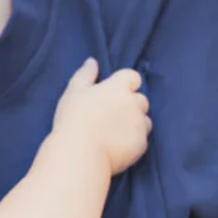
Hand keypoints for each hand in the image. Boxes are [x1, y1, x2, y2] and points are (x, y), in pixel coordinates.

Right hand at [53, 59, 150, 175]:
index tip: (111, 93)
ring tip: (114, 132)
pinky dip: (133, 140)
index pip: (133, 77)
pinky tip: (117, 145)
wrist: (80, 155)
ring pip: (144, 120)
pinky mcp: (142, 145)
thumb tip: (92, 62)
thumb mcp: (73, 92)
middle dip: (130, 104)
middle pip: (141, 99)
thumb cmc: (73, 120)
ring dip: (134, 122)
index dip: (124, 84)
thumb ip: (85, 74)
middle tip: (110, 114)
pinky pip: (142, 139)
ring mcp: (140, 125)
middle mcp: (134, 104)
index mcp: (119, 87)